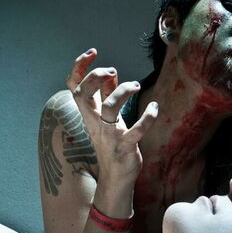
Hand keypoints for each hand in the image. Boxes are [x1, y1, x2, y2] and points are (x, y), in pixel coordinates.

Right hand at [66, 49, 157, 185]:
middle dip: (95, 78)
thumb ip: (108, 96)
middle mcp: (95, 124)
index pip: (74, 87)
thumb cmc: (113, 145)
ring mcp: (109, 136)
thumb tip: (111, 73)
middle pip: (83, 95)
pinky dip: (147, 119)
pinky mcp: (125, 148)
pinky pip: (135, 132)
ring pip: (108, 109)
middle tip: (112, 71)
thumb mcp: (108, 119)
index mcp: (90, 114)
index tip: (93, 53)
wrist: (116, 179)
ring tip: (136, 86)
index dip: (79, 67)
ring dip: (122, 93)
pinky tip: (154, 108)